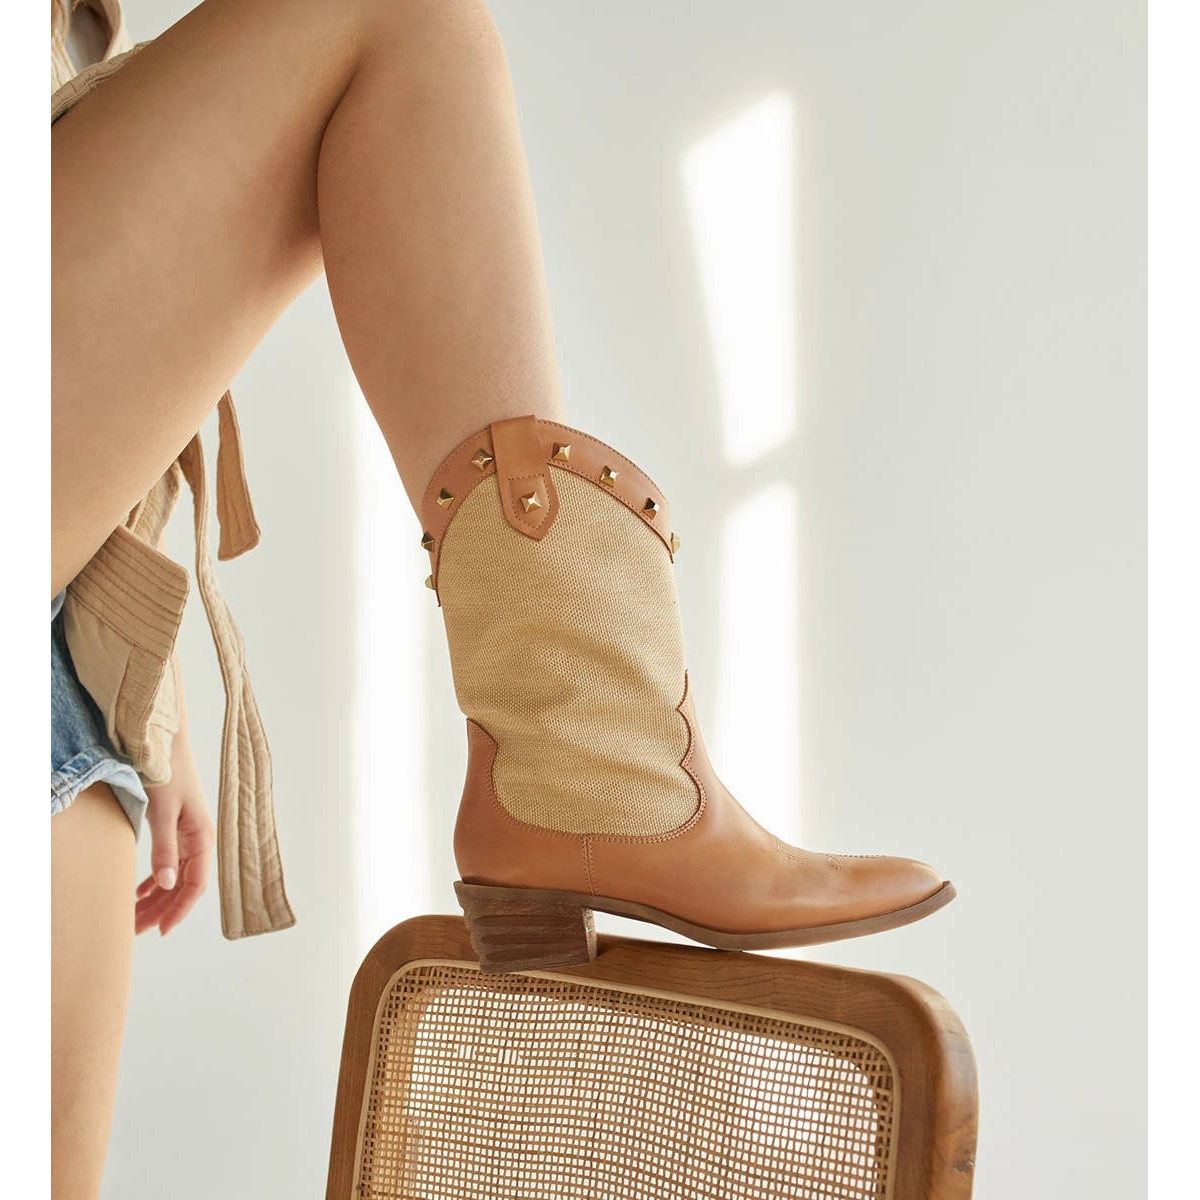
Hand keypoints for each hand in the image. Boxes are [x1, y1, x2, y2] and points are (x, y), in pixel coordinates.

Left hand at [135, 716, 214, 935]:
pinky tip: (138, 893)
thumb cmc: (167, 771)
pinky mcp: (175, 829)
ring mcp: (187, 835)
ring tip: (134, 919)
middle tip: (134, 932)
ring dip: (155, 899)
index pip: (195, 885)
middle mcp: (198, 840)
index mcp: (202, 838)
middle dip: (161, 911)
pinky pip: (168, 864)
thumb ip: (165, 848)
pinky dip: (153, 882)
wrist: (163, 741)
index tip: (161, 931)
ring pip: (173, 878)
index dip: (179, 910)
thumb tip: (165, 885)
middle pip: (183, 886)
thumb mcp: (163, 811)